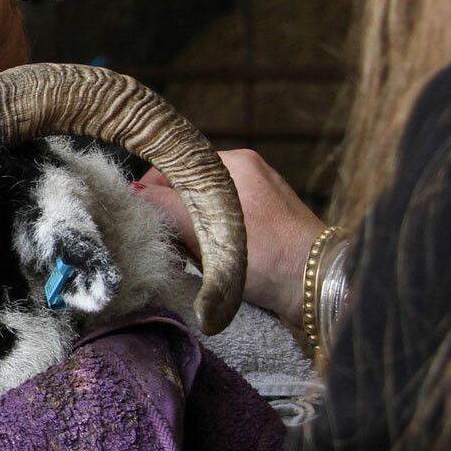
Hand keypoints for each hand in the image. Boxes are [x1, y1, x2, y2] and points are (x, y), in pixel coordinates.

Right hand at [134, 148, 322, 327]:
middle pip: (184, 191)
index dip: (151, 197)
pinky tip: (214, 265)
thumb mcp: (208, 232)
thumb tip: (128, 196)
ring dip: (191, 236)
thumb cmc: (271, 256)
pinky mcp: (266, 223)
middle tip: (170, 249)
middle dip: (172, 220)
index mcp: (234, 162)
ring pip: (201, 212)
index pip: (171, 169)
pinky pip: (221, 226)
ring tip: (195, 262)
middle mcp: (246, 173)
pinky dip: (211, 244)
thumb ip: (164, 209)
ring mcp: (258, 197)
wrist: (322, 288)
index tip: (144, 225)